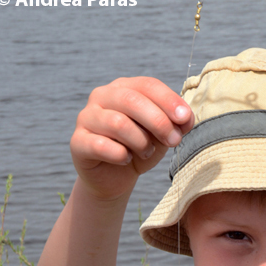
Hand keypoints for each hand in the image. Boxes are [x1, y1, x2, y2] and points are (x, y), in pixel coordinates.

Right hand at [70, 77, 194, 199]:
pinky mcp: (78, 142)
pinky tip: (126, 160)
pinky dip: (120, 155)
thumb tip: (187, 118)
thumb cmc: (139, 151)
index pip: (147, 85)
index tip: (186, 118)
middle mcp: (102, 97)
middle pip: (131, 100)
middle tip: (173, 141)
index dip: (168, 100)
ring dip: (140, 141)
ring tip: (146, 152)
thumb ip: (174, 125)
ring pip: (117, 123)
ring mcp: (87, 118)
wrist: (114, 179)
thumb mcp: (161, 137)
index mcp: (124, 88)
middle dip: (158, 121)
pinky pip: (100, 145)